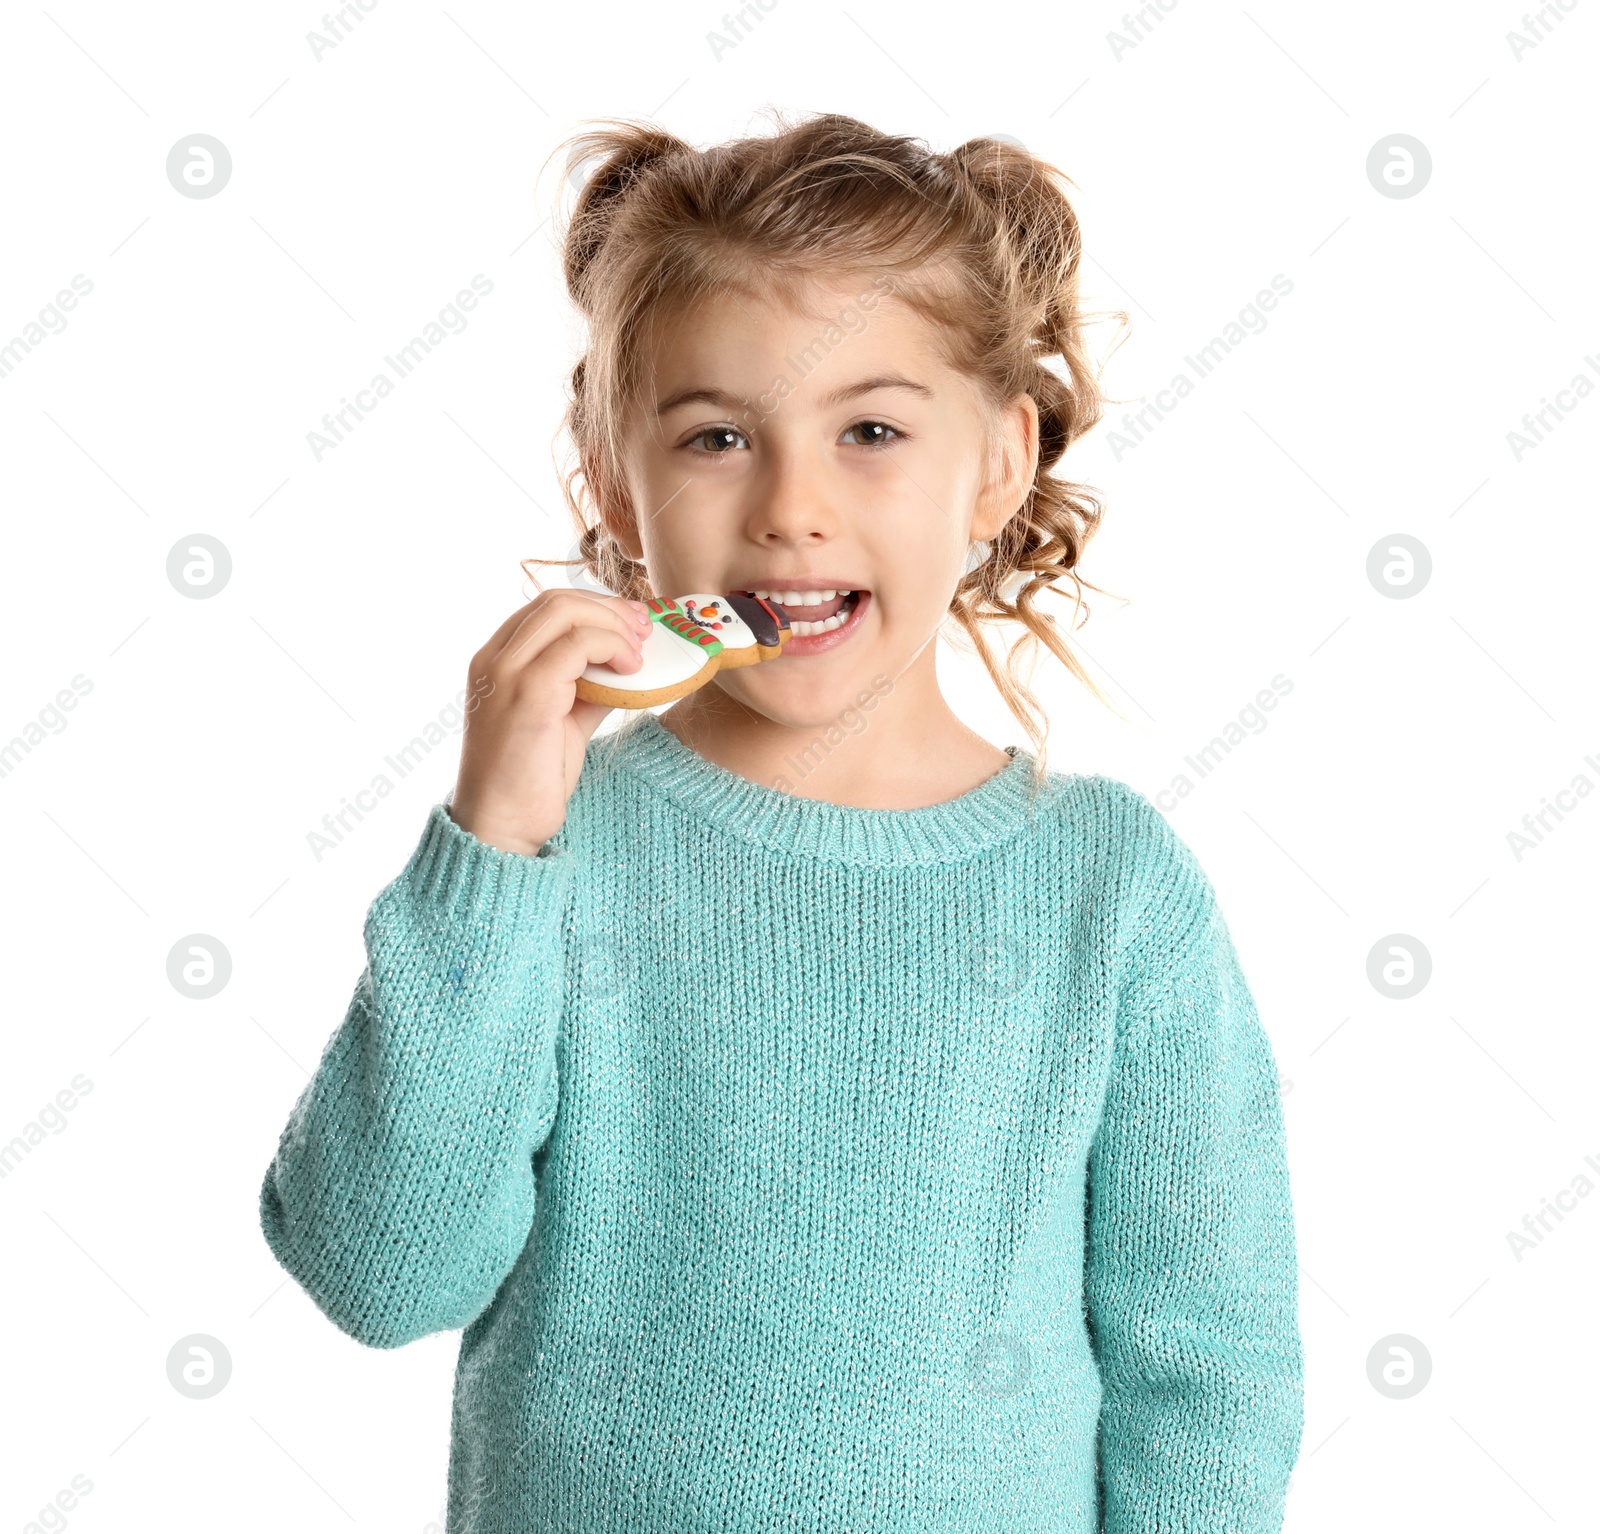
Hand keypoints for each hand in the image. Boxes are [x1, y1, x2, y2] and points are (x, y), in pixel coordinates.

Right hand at [449, 590, 651, 854]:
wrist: (501, 826)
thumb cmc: (529, 780)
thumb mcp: (563, 721)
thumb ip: (588, 689)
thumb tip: (626, 668)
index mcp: (494, 661)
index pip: (545, 608)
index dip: (594, 607)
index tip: (632, 623)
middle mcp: (493, 659)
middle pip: (556, 601)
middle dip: (609, 609)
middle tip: (645, 630)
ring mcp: (505, 672)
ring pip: (566, 613)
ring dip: (614, 626)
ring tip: (640, 654)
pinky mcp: (527, 692)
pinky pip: (577, 645)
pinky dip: (611, 648)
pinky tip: (632, 671)